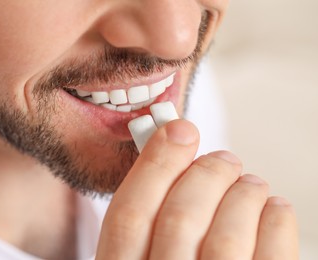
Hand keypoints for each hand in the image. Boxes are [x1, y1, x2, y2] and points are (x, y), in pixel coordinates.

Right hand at [96, 120, 297, 258]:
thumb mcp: (141, 257)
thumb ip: (150, 216)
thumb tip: (174, 149)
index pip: (129, 213)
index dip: (155, 164)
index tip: (179, 130)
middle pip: (181, 217)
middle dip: (206, 173)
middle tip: (222, 159)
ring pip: (227, 235)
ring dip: (244, 193)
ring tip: (249, 184)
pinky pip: (273, 258)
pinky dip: (277, 221)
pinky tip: (273, 210)